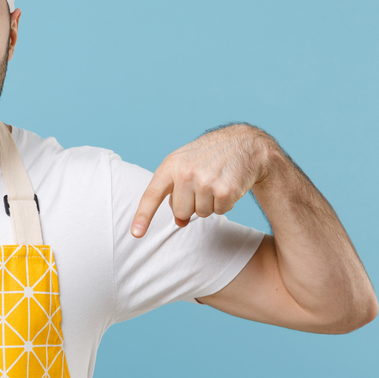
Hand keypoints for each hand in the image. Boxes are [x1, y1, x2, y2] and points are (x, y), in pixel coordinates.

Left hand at [130, 124, 272, 237]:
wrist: (243, 143)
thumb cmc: (208, 156)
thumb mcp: (184, 166)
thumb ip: (175, 192)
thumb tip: (179, 222)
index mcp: (170, 166)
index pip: (152, 195)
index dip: (142, 216)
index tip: (135, 233)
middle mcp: (185, 173)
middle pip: (181, 212)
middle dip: (192, 205)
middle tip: (202, 185)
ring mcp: (205, 182)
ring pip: (202, 214)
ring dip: (210, 203)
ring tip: (216, 181)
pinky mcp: (225, 190)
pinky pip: (220, 212)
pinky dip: (225, 203)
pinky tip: (227, 184)